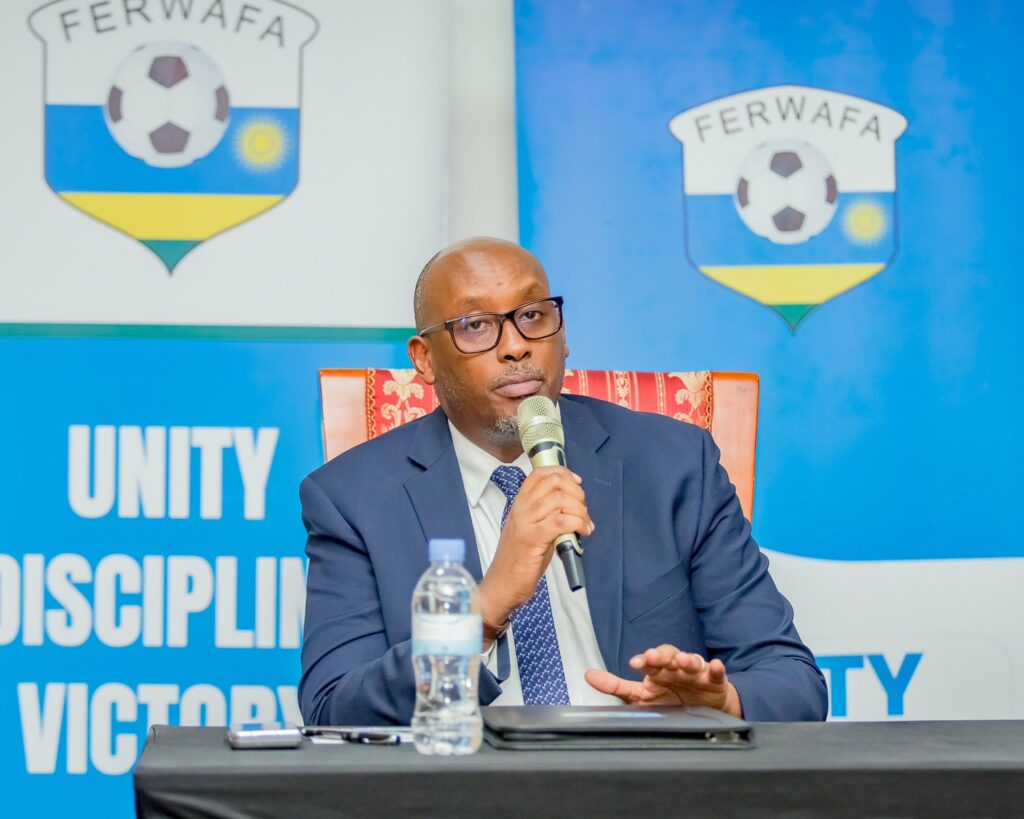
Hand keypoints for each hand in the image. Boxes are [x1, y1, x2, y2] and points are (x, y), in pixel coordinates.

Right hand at [479, 466, 593, 633]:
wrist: (502, 585)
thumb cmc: (519, 561)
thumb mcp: (533, 530)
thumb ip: (548, 515)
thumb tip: (575, 507)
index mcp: (520, 504)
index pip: (540, 474)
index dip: (563, 473)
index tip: (577, 483)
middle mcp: (521, 509)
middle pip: (554, 482)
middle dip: (577, 493)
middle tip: (583, 511)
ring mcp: (525, 523)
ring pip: (559, 500)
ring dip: (580, 510)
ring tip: (585, 525)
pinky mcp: (532, 539)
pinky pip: (560, 521)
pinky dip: (578, 523)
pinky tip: (583, 532)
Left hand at [584, 644, 742, 717]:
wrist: (705, 711)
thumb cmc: (671, 700)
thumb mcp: (641, 696)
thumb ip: (615, 686)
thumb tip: (588, 675)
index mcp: (659, 671)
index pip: (651, 660)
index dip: (644, 660)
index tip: (636, 662)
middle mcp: (676, 668)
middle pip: (669, 655)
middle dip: (662, 655)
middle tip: (654, 658)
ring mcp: (696, 673)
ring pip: (692, 661)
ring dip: (687, 659)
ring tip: (681, 661)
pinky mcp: (714, 681)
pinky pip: (716, 673)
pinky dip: (716, 669)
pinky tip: (715, 666)